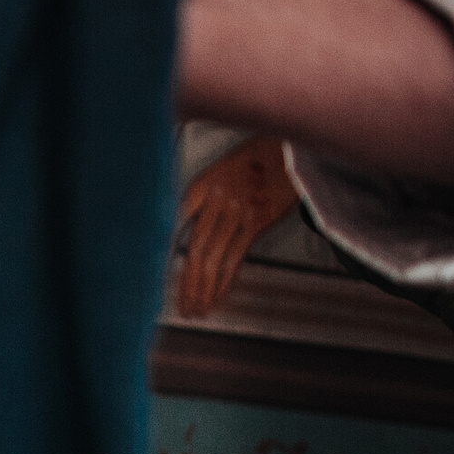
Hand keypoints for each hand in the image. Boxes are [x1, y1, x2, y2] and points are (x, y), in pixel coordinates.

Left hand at [175, 134, 297, 317]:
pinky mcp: (258, 220)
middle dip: (186, 281)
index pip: (175, 222)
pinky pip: (235, 256)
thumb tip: (187, 224)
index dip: (166, 251)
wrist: (296, 144)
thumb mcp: (225, 164)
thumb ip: (206, 194)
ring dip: (202, 287)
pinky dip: (224, 280)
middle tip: (181, 304)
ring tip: (197, 309)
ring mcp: (237, 211)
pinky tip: (218, 296)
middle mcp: (216, 199)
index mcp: (204, 183)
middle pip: (193, 247)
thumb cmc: (263, 152)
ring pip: (211, 257)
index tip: (157, 271)